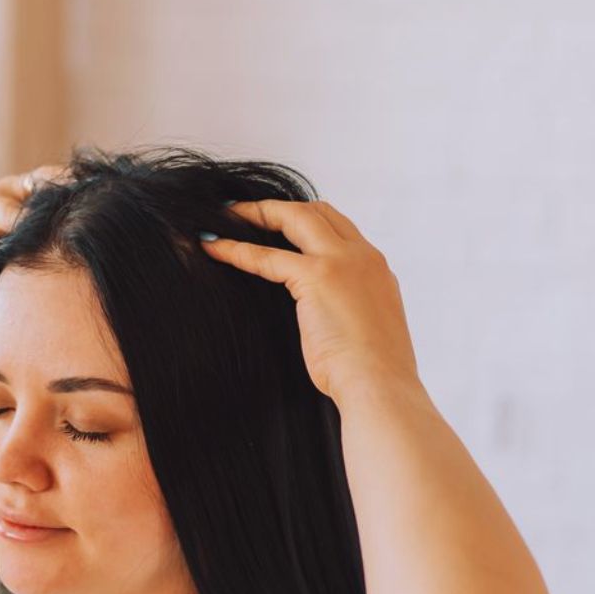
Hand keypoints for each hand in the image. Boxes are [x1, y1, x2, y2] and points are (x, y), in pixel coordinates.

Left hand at [199, 199, 418, 401]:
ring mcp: (343, 262)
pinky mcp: (318, 277)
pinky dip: (237, 249)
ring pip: (295, 217)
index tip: (280, 224)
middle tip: (246, 212)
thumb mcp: (364, 329)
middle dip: (280, 207)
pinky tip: (214, 247)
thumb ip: (345, 308)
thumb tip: (323, 315)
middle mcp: (363, 257)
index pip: (339, 227)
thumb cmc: (369, 373)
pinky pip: (267, 256)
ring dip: (258, 214)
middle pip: (318, 211)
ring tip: (227, 217)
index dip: (307, 220)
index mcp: (375, 269)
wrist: (380, 386)